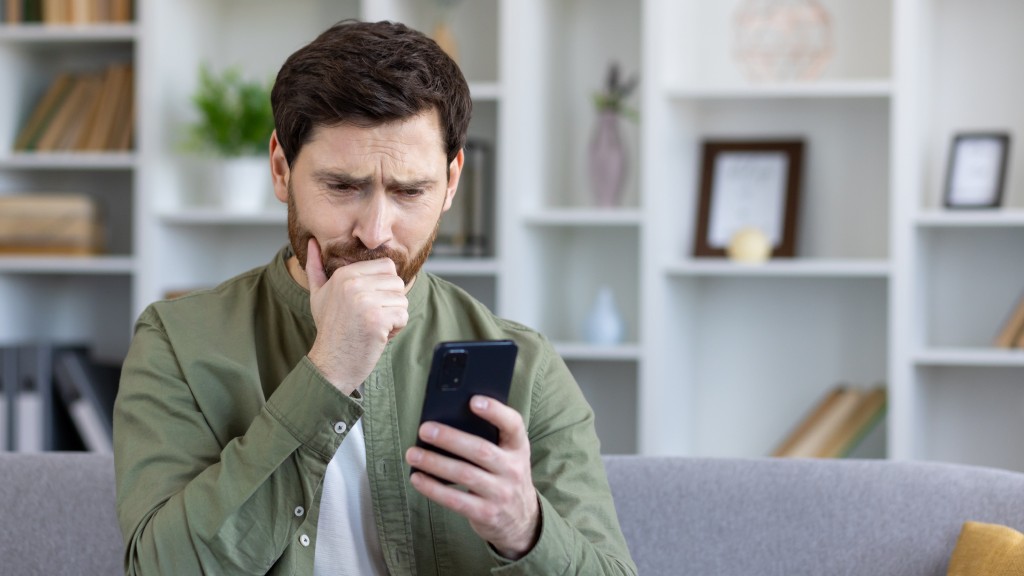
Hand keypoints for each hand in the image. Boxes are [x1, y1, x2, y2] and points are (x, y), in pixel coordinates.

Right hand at [305, 237, 408, 394]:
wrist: (331, 363)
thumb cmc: (330, 328)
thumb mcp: (319, 294)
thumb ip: (315, 267)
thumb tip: (312, 243)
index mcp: (344, 274)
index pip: (388, 266)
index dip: (384, 287)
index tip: (367, 304)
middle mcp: (354, 284)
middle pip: (398, 283)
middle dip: (390, 302)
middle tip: (370, 318)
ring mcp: (365, 301)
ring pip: (402, 300)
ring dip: (393, 317)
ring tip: (371, 327)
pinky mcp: (376, 319)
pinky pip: (403, 316)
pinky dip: (395, 330)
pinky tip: (376, 336)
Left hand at [405, 395, 539, 559]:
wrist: (522, 519)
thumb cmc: (505, 476)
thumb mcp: (508, 456)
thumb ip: (489, 439)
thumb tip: (447, 421)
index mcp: (518, 448)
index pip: (513, 425)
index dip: (495, 411)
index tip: (473, 400)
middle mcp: (513, 469)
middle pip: (480, 450)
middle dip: (450, 438)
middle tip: (424, 429)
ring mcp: (501, 493)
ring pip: (464, 474)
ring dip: (435, 463)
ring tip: (413, 454)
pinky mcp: (486, 513)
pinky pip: (455, 500)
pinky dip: (433, 488)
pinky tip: (418, 478)